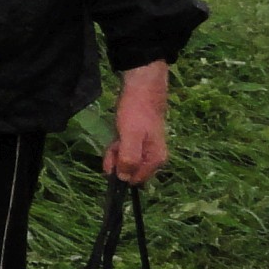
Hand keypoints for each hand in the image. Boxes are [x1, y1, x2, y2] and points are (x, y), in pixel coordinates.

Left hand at [102, 61, 169, 183]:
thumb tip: (124, 179)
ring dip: (115, 154)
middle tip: (112, 147)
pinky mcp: (138, 141)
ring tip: (114, 139)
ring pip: (125, 160)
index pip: (135, 179)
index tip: (112, 161)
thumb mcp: (131, 136)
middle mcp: (153, 157)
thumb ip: (129, 158)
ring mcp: (145, 149)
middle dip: (117, 162)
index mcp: (156, 160)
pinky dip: (117, 148)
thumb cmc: (136, 113)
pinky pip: (125, 151)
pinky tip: (114, 139)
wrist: (141, 89)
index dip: (120, 172)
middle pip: (130, 170)